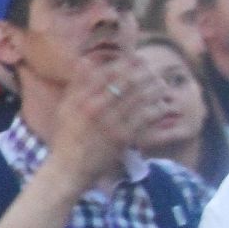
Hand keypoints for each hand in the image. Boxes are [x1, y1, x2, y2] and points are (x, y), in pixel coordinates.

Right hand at [46, 51, 160, 184]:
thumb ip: (77, 84)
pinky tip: (162, 106)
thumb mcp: (66, 108)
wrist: (69, 169)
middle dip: (145, 72)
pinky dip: (158, 108)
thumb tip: (86, 59)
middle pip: (128, 81)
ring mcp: (111, 122)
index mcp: (82, 98)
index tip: (139, 58)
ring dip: (155, 88)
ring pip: (141, 97)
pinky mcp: (124, 137)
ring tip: (162, 85)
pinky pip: (147, 117)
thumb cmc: (67, 137)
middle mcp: (96, 108)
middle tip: (154, 70)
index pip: (109, 72)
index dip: (127, 62)